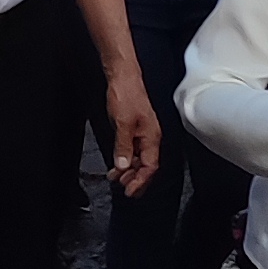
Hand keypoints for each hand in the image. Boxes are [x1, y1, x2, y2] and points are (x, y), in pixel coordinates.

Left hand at [104, 55, 160, 198]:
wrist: (123, 77)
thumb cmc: (126, 94)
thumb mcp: (122, 123)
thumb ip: (123, 146)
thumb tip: (123, 165)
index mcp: (152, 136)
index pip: (150, 166)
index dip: (141, 181)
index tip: (129, 191)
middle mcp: (150, 137)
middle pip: (146, 166)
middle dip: (135, 179)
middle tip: (122, 189)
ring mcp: (142, 133)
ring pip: (139, 159)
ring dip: (128, 171)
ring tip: (116, 178)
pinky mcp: (134, 129)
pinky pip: (132, 150)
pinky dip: (125, 160)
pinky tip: (117, 165)